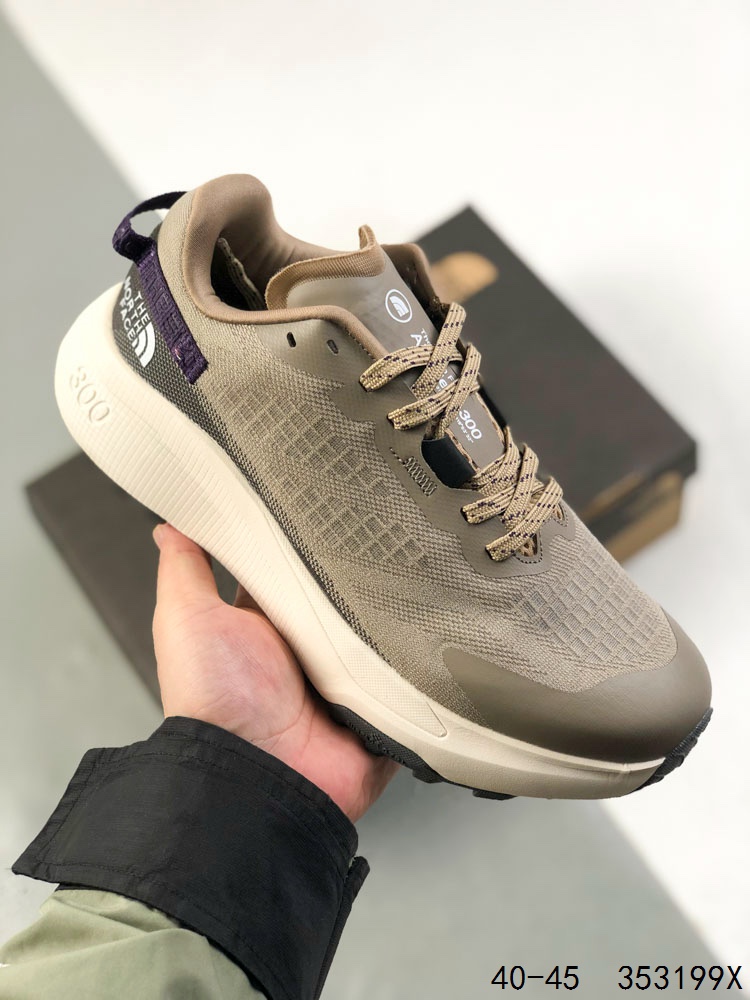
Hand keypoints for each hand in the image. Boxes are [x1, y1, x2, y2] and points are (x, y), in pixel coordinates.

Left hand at [152, 523, 396, 821]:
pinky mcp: (380, 710)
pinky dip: (420, 665)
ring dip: (393, 617)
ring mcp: (347, 682)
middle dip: (363, 575)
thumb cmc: (212, 701)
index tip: (328, 502)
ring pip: (382, 634)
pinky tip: (432, 637)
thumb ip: (186, 569)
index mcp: (268, 626)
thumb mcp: (188, 619)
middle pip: (346, 598)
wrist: (255, 774)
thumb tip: (171, 526)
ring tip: (417, 581)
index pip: (296, 570)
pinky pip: (412, 680)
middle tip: (386, 537)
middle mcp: (309, 651)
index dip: (308, 541)